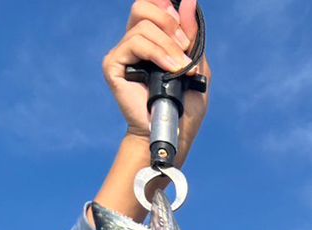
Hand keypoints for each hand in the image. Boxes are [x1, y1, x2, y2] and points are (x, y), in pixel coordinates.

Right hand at [102, 0, 210, 165]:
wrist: (172, 135)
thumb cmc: (185, 108)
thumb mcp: (197, 66)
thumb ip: (192, 34)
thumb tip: (188, 1)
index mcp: (153, 40)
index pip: (152, 5)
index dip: (164, 5)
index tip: (181, 19)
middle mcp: (135, 43)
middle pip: (143, 7)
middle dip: (170, 23)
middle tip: (185, 47)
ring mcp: (124, 53)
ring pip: (144, 26)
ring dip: (169, 46)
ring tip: (180, 68)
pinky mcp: (114, 64)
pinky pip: (135, 42)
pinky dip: (157, 53)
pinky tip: (169, 71)